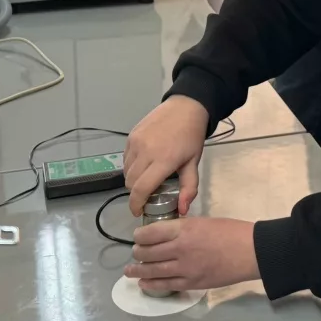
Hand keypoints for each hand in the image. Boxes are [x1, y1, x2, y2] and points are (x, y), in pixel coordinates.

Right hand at [124, 96, 209, 216]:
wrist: (186, 107)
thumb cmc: (192, 137)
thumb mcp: (194, 163)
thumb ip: (189, 188)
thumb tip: (181, 211)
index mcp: (163, 161)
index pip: (141, 189)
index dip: (136, 204)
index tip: (138, 212)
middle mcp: (145, 152)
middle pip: (130, 183)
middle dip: (136, 194)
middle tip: (147, 195)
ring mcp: (136, 142)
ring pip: (126, 171)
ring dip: (133, 180)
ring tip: (146, 179)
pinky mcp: (131, 135)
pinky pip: (125, 159)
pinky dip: (131, 167)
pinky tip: (143, 165)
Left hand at [126, 217, 259, 292]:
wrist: (250, 251)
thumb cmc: (231, 231)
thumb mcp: (204, 221)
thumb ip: (184, 228)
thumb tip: (169, 234)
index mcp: (184, 228)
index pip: (151, 233)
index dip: (140, 235)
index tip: (137, 236)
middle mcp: (180, 248)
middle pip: (149, 252)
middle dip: (138, 253)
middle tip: (135, 253)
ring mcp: (185, 268)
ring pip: (153, 270)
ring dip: (138, 271)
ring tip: (129, 272)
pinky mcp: (192, 283)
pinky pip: (166, 285)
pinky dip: (152, 284)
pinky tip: (144, 284)